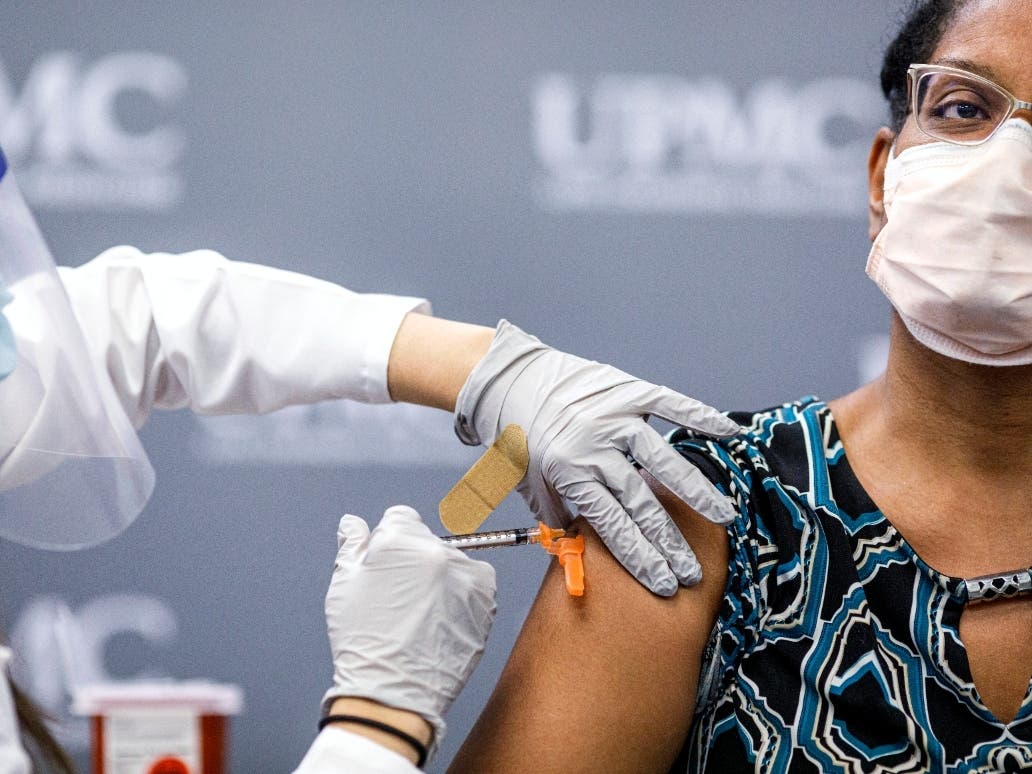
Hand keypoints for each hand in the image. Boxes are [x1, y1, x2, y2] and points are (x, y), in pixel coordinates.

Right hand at [323, 505, 496, 754]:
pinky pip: (476, 582)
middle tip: (401, 598)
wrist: (393, 692)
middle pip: (427, 540)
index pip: (400, 518)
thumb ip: (352, 546)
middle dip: (414, 561)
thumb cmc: (363, 642)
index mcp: (399, 541)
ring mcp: (465, 575)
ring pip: (453, 561)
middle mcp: (437, 552)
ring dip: (442, 577)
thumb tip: (354, 523)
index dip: (389, 544)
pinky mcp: (486, 599)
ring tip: (423, 615)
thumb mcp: (344, 587)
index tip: (387, 570)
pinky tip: (443, 618)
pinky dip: (464, 594)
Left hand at [454, 320, 740, 595]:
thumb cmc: (521, 436)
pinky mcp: (627, 391)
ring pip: (662, 459)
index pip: (612, 525)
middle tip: (692, 570)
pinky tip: (727, 434)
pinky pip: (670, 403)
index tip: (664, 583)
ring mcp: (614, 417)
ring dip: (695, 492)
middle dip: (669, 543)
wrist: (512, 380)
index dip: (641, 557)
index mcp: (568, 473)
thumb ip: (557, 517)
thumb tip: (580, 552)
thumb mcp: (530, 483)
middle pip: (641, 503)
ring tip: (722, 516)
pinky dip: (700, 417)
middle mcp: (593, 447)